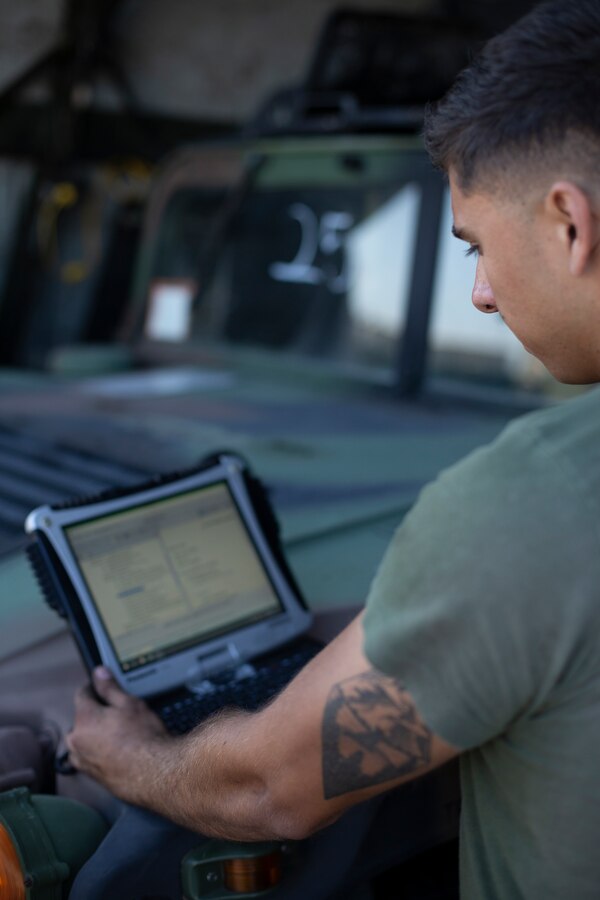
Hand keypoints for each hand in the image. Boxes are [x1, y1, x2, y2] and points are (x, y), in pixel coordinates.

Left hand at [66, 667, 171, 800]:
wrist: (155, 773)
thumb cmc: (144, 738)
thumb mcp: (129, 703)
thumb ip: (110, 688)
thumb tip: (98, 673)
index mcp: (83, 718)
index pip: (82, 694)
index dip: (95, 688)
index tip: (103, 687)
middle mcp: (76, 740)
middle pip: (82, 718)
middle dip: (96, 713)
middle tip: (118, 714)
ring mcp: (82, 760)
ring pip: (85, 739)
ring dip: (96, 734)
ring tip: (120, 734)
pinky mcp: (91, 776)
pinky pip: (90, 756)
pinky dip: (100, 751)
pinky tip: (120, 750)